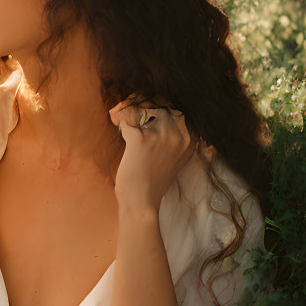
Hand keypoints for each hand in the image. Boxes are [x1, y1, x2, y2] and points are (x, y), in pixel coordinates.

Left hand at [108, 99, 193, 213]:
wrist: (142, 203)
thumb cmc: (153, 178)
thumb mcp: (172, 154)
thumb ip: (169, 131)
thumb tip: (150, 104)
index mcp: (187, 137)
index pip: (174, 105)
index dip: (156, 102)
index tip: (143, 105)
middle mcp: (177, 134)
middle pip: (158, 101)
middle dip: (139, 102)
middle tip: (126, 110)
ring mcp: (160, 136)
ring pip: (140, 106)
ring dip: (127, 110)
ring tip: (119, 118)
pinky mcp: (140, 140)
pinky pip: (126, 118)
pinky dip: (119, 122)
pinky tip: (118, 129)